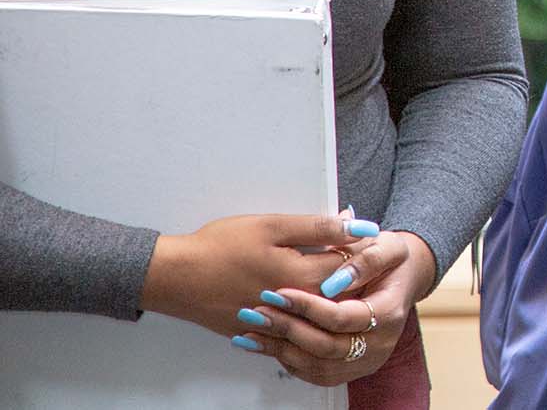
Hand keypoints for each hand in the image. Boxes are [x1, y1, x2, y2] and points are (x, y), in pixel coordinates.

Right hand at [139, 213, 375, 335]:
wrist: (175, 277)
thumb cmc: (220, 246)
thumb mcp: (273, 226)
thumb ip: (319, 227)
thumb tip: (358, 224)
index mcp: (304, 277)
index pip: (354, 266)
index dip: (360, 248)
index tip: (360, 235)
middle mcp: (297, 307)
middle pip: (341, 292)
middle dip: (350, 271)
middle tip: (343, 250)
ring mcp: (279, 324)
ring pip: (319, 311)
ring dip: (328, 291)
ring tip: (318, 269)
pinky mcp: (261, 332)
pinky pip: (294, 324)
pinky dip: (302, 308)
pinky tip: (294, 291)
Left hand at [235, 230, 435, 384]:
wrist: (399, 280)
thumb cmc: (390, 262)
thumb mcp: (387, 247)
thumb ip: (366, 259)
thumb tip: (335, 280)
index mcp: (389, 313)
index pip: (343, 318)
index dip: (309, 307)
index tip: (281, 293)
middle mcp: (379, 344)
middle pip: (327, 346)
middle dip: (288, 329)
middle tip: (258, 312)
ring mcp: (364, 361)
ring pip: (316, 365)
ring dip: (280, 348)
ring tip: (252, 329)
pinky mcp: (349, 368)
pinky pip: (313, 373)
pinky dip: (286, 359)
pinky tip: (264, 343)